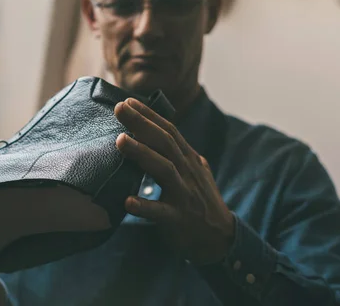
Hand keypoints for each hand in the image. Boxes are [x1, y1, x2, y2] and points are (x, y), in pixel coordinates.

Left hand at [115, 98, 234, 264]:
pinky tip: (127, 202)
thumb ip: (179, 153)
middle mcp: (187, 172)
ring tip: (120, 141)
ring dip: (142, 154)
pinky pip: (160, 212)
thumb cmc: (202, 201)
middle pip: (164, 142)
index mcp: (188, 159)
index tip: (127, 101)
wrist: (220, 237)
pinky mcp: (178, 219)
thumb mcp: (195, 171)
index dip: (149, 115)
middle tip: (119, 108)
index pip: (168, 131)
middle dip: (142, 123)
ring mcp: (184, 194)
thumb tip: (162, 132)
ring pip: (164, 169)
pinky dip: (145, 206)